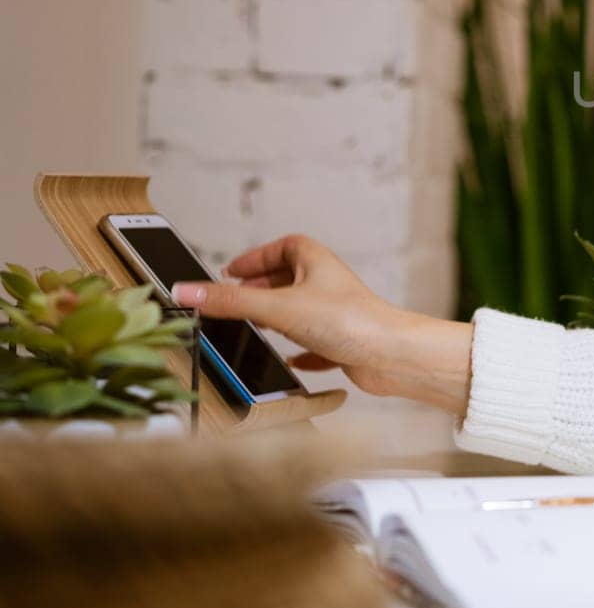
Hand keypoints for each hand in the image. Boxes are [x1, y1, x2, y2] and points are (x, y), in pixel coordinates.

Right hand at [172, 234, 472, 415]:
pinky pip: (319, 343)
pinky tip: (294, 360)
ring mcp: (338, 313)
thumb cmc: (349, 321)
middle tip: (237, 300)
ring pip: (303, 310)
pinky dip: (303, 350)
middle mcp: (329, 284)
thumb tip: (187, 291)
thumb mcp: (277, 307)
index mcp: (316, 262)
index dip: (256, 257)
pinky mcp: (346, 342)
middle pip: (291, 278)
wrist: (392, 355)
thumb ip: (231, 301)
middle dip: (262, 288)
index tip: (231, 270)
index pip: (284, 247)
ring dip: (280, 318)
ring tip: (258, 327)